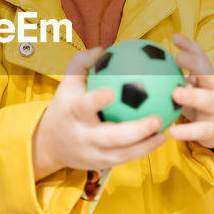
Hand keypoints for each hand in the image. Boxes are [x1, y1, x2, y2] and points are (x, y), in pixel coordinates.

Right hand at [32, 47, 167, 180]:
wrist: (50, 144)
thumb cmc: (65, 104)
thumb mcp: (67, 83)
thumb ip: (82, 63)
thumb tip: (104, 48)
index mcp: (72, 112)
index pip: (84, 106)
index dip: (97, 100)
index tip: (112, 92)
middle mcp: (82, 135)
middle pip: (109, 137)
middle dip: (135, 131)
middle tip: (157, 119)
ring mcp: (90, 153)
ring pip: (120, 154)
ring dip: (144, 146)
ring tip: (164, 135)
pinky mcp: (99, 164)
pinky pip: (124, 159)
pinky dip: (142, 151)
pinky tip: (159, 140)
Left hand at [168, 34, 213, 159]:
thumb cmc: (202, 103)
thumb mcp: (193, 87)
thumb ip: (173, 76)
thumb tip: (143, 63)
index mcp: (208, 76)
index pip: (201, 57)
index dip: (190, 46)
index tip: (175, 37)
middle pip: (208, 73)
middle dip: (194, 63)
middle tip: (178, 57)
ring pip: (207, 100)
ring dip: (192, 96)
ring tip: (176, 94)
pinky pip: (201, 130)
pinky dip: (188, 131)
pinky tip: (173, 132)